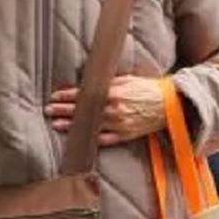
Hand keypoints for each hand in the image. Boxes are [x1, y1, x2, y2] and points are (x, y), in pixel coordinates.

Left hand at [47, 75, 165, 146]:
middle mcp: (115, 109)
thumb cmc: (149, 88)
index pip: (84, 94)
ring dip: (72, 125)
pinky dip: (91, 138)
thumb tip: (89, 84)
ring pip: (90, 126)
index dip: (67, 96)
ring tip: (56, 125)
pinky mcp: (126, 135)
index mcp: (114, 93)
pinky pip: (105, 139)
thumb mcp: (127, 80)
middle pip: (83, 110)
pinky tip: (79, 138)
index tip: (54, 96)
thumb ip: (107, 83)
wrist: (171, 104)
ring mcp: (120, 124)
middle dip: (63, 110)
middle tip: (48, 110)